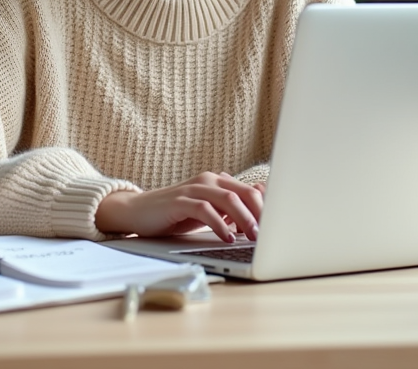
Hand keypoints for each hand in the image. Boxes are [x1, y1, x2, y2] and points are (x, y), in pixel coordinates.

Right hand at [95, 172, 263, 242]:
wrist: (137, 211)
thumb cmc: (175, 215)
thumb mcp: (208, 214)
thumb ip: (230, 212)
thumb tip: (259, 219)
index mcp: (218, 182)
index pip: (251, 190)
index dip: (267, 208)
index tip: (279, 226)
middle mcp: (208, 180)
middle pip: (244, 192)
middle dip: (261, 213)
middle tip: (270, 234)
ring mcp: (193, 188)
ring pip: (228, 198)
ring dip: (244, 218)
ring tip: (252, 237)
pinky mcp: (179, 201)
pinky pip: (205, 209)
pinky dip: (219, 224)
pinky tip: (227, 237)